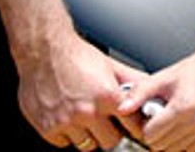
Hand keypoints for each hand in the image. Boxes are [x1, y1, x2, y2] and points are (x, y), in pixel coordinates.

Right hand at [14, 35, 140, 149]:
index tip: (133, 127)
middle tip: (108, 122)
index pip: (132, 126)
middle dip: (112, 132)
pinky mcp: (48, 128)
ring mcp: (66, 122)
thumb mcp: (111, 65)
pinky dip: (67, 135)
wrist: (43, 51)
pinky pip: (64, 143)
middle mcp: (87, 112)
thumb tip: (150, 90)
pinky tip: (68, 119)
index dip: (134, 127)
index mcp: (107, 96)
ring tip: (86, 118)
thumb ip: (133, 81)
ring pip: (87, 145)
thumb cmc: (76, 55)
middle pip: (110, 141)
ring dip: (89, 135)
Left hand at [119, 51, 194, 151]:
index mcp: (183, 107)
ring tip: (174, 122)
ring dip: (171, 140)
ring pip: (177, 150)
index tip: (150, 119)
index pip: (151, 135)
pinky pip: (193, 148)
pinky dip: (186, 141)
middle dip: (157, 135)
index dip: (146, 128)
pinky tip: (186, 126)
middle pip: (162, 146)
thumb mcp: (163, 77)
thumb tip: (123, 108)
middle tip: (161, 120)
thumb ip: (140, 93)